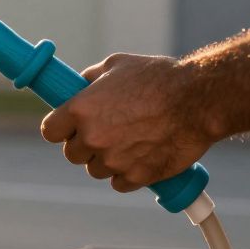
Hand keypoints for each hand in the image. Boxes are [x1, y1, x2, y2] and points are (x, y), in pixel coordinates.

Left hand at [39, 54, 220, 192]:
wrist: (199, 99)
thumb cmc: (159, 77)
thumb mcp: (117, 65)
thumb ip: (91, 79)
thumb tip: (80, 86)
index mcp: (80, 110)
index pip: (50, 131)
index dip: (60, 129)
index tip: (69, 128)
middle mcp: (92, 138)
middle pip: (72, 154)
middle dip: (84, 145)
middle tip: (104, 133)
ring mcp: (113, 160)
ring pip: (96, 170)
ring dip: (106, 161)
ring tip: (128, 142)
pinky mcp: (136, 177)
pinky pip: (119, 183)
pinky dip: (127, 174)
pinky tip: (139, 157)